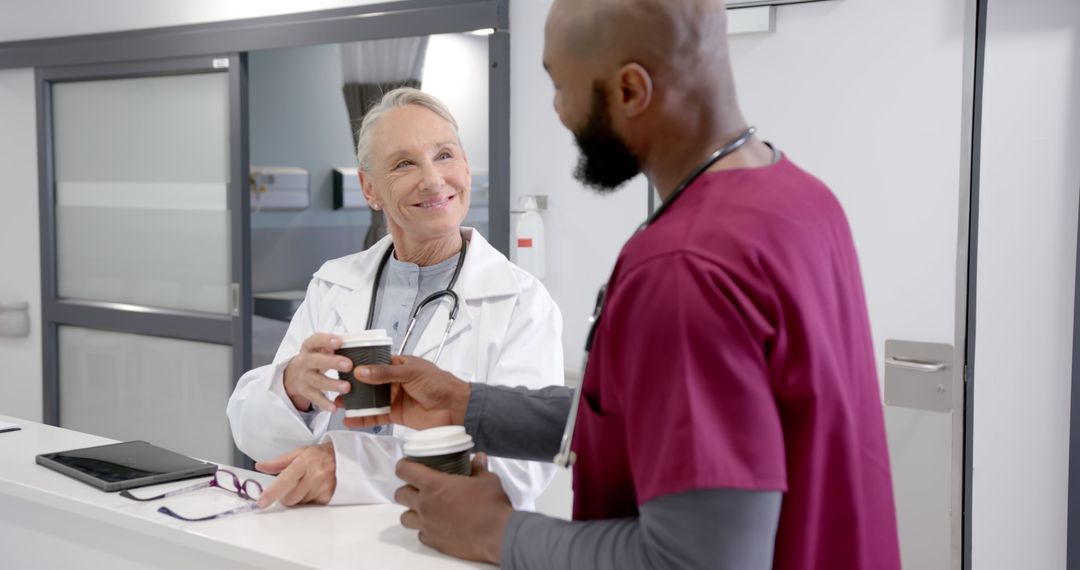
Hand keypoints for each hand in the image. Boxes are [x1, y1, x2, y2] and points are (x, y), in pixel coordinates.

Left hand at [254, 441, 336, 507]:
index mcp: (305, 461)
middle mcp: (316, 475)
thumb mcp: (299, 453)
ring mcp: (324, 487)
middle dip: (286, 495)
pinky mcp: (329, 497)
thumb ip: (278, 462)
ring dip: (299, 497)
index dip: (272, 492)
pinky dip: (309, 500)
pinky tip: (315, 489)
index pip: (285, 480)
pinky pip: (311, 506)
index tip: (262, 502)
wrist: (343, 457)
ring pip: (300, 503)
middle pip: (290, 498)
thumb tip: (260, 466)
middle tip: (294, 484)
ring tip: (307, 484)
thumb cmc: (319, 455)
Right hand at [283, 333, 353, 412]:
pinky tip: (334, 407)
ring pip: (317, 381)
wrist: (294, 374)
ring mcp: (304, 377)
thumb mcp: (320, 348)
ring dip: (332, 384)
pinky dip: (324, 404)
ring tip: (346, 387)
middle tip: (349, 365)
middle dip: (332, 362)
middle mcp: (305, 361)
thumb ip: (334, 346)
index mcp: (309, 347)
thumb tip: (358, 344)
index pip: (315, 340)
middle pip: (316, 361)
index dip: (326, 340)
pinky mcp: (305, 392)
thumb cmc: (316, 357)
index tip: (339, 342)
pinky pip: (315, 398)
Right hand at [340, 355, 469, 430]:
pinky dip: (363, 418)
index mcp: (398, 365)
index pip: (374, 363)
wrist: (455, 408)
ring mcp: (394, 398)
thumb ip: (385, 374)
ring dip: (355, 402)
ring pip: (370, 400)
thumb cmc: (438, 384)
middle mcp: (394, 381)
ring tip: (337, 404)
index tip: (340, 367)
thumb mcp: (411, 373)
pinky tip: (349, 419)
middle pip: (369, 383)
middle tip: (334, 387)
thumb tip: (360, 371)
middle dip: (353, 386)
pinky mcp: (396, 415)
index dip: (359, 365)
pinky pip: (376, 416)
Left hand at [394, 453, 512, 563]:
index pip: (405, 471)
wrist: (498, 535)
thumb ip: (478, 469)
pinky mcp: (434, 542)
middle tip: (417, 488)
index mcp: (434, 485)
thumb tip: (478, 458)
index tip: (407, 465)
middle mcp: (425, 505)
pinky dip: (424, 529)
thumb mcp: (487, 480)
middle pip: (400, 495)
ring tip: (423, 509)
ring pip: (405, 518)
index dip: (403, 466)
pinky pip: (421, 535)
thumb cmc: (491, 504)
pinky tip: (436, 526)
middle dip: (406, 489)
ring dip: (411, 512)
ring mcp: (427, 525)